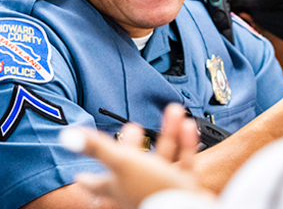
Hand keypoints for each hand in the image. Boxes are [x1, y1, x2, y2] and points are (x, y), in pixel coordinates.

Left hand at [60, 104, 214, 208]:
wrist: (188, 207)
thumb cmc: (151, 188)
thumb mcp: (123, 162)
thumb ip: (98, 147)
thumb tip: (66, 135)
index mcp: (118, 187)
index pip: (97, 183)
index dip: (88, 177)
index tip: (79, 174)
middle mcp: (138, 188)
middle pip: (132, 164)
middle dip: (134, 143)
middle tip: (133, 127)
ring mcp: (160, 187)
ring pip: (163, 156)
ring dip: (168, 132)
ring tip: (173, 111)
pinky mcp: (183, 186)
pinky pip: (184, 161)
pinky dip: (186, 143)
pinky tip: (188, 127)